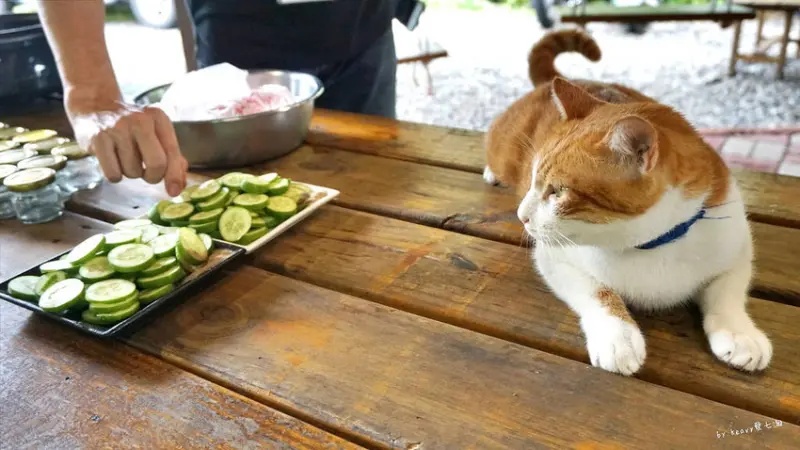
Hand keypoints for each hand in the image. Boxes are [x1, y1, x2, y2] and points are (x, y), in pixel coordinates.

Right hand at [69, 100, 188, 196]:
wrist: (96, 105)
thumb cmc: (132, 126)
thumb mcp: (156, 133)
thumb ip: (172, 157)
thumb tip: (179, 184)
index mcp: (159, 118)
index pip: (172, 152)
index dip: (175, 175)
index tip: (175, 191)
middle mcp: (140, 120)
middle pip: (157, 164)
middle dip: (153, 177)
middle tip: (147, 174)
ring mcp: (117, 128)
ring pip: (133, 172)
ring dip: (131, 172)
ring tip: (125, 157)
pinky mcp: (98, 139)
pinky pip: (113, 174)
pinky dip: (114, 175)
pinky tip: (112, 160)